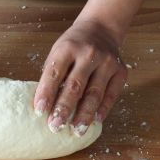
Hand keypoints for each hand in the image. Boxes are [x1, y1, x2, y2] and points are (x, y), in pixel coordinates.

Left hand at [33, 19, 126, 134]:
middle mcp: (88, 53)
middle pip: (75, 86)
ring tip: (76, 130)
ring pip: (94, 93)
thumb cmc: (73, 46)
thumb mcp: (58, 52)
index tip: (39, 112)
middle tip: (55, 127)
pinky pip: (111, 94)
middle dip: (64, 108)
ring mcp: (107, 62)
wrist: (101, 29)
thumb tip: (44, 105)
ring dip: (84, 114)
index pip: (54, 73)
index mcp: (67, 48)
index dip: (46, 93)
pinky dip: (103, 109)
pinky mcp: (120, 71)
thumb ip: (53, 74)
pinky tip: (95, 121)